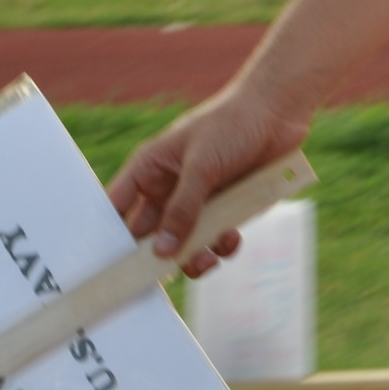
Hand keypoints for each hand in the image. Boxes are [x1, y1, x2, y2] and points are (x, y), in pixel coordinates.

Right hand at [107, 81, 311, 277]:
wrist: (279, 113)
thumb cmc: (232, 125)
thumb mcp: (202, 165)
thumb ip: (182, 208)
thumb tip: (161, 252)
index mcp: (150, 169)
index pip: (117, 208)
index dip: (109, 238)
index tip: (110, 268)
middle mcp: (169, 189)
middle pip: (149, 236)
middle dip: (156, 258)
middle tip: (162, 276)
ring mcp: (197, 202)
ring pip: (183, 245)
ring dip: (193, 257)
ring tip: (207, 258)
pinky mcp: (226, 210)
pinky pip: (215, 241)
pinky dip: (222, 246)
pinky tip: (233, 237)